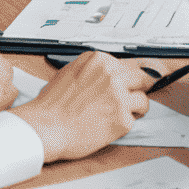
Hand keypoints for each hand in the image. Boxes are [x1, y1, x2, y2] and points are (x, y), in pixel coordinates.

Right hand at [14, 50, 151, 161]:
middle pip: (142, 78)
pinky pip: (132, 121)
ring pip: (142, 100)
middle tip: (132, 97)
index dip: (128, 77)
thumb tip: (109, 71)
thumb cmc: (52, 105)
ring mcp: (119, 97)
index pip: (129, 64)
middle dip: (137, 88)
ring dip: (133, 108)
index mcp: (100, 61)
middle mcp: (112, 75)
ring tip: (119, 115)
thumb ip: (94, 69)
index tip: (131, 82)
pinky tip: (108, 126)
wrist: (45, 127)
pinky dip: (123, 125)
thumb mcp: (70, 72)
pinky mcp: (122, 119)